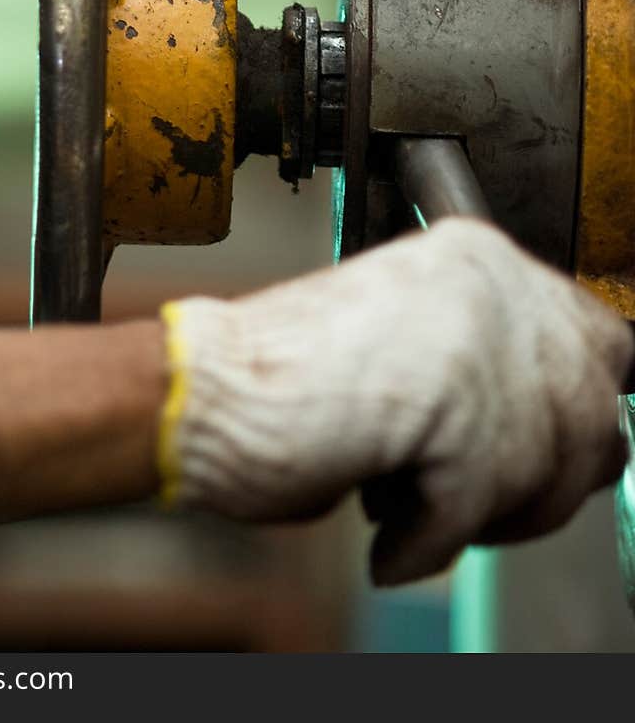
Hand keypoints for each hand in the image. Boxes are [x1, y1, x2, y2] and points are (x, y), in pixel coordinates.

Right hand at [157, 220, 632, 584]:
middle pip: (593, 418)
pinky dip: (426, 542)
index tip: (540, 457)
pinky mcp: (449, 400)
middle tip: (469, 500)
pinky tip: (384, 528)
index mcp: (481, 258)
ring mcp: (473, 335)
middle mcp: (488, 282)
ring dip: (483, 515)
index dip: (575, 416)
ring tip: (412, 505)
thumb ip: (498, 368)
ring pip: (550, 469)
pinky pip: (477, 508)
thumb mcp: (417, 347)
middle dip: (539, 482)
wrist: (205, 389)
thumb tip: (580, 432)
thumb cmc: (291, 381)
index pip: (606, 344)